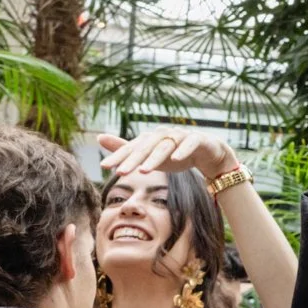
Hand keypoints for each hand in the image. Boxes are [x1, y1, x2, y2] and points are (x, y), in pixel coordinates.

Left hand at [97, 126, 239, 179]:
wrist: (209, 151)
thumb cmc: (175, 153)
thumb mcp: (149, 155)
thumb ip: (127, 148)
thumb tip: (99, 137)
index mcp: (150, 139)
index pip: (132, 148)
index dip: (119, 156)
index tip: (104, 167)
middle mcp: (163, 135)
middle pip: (146, 147)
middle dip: (133, 159)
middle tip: (120, 172)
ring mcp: (181, 136)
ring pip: (165, 146)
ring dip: (154, 158)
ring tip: (144, 171)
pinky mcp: (198, 139)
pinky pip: (190, 143)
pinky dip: (183, 150)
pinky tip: (176, 159)